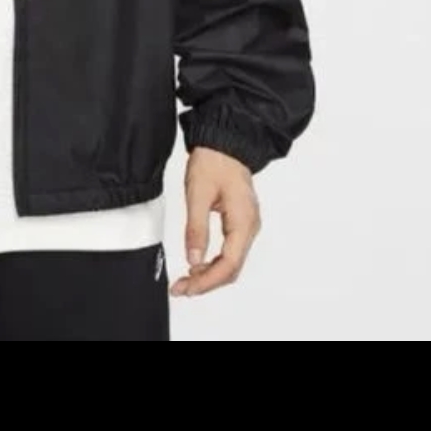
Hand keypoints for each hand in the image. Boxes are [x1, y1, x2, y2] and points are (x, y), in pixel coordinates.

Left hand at [170, 147, 260, 296]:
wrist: (224, 142)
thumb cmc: (214, 162)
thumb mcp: (198, 195)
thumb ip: (196, 229)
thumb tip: (193, 260)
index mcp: (244, 222)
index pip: (229, 265)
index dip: (207, 281)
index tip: (187, 288)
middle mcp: (250, 227)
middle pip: (232, 268)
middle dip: (206, 282)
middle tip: (180, 288)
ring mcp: (247, 225)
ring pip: (232, 263)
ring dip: (210, 275)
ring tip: (185, 280)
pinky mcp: (240, 223)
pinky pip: (231, 251)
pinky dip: (215, 262)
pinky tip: (198, 265)